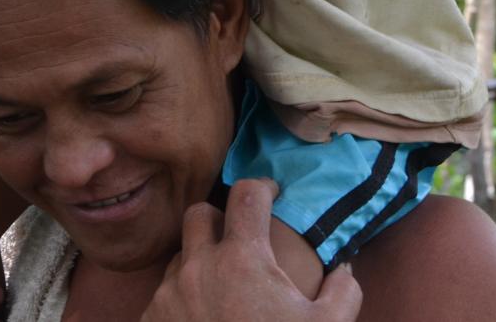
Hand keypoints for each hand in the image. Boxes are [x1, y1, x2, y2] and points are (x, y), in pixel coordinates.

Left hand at [142, 179, 362, 321]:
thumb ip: (342, 292)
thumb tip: (344, 270)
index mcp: (242, 260)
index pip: (246, 194)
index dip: (262, 186)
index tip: (271, 194)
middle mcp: (199, 268)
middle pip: (198, 214)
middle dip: (218, 218)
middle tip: (239, 237)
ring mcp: (170, 294)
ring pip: (179, 255)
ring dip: (200, 261)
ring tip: (224, 287)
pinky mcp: (151, 319)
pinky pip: (164, 293)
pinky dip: (183, 297)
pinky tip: (204, 316)